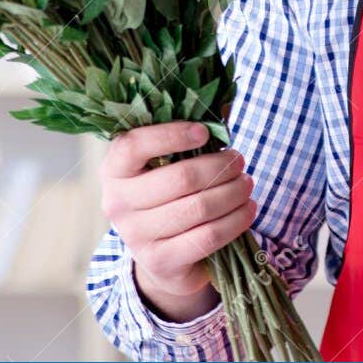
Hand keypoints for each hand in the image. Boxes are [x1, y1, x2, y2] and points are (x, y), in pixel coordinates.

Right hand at [98, 121, 256, 300]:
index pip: (135, 146)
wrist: (161, 256)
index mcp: (114, 169)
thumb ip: (189, 134)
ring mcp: (136, 236)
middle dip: (220, 166)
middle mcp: (117, 203)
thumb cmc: (168, 195)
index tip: (205, 132)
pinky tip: (248, 210)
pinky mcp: (160, 261)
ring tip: (247, 184)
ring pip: (198, 208)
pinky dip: (235, 221)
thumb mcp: (168, 164)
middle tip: (239, 161)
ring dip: (233, 192)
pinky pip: (207, 237)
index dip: (172, 135)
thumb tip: (225, 101)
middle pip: (180, 178)